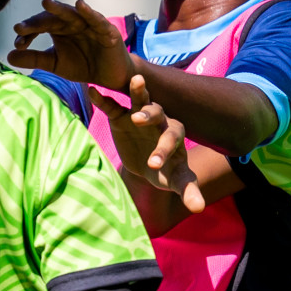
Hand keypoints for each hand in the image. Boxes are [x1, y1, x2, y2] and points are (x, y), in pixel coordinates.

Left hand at [9, 0, 135, 90]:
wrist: (111, 78)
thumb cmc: (84, 66)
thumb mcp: (55, 64)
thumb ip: (34, 59)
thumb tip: (9, 57)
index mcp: (59, 29)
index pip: (39, 26)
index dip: (28, 33)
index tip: (18, 45)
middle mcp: (72, 23)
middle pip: (52, 18)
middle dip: (37, 22)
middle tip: (21, 28)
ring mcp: (89, 25)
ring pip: (72, 15)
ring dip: (60, 9)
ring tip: (46, 3)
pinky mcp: (107, 30)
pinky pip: (96, 19)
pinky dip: (89, 12)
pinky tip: (80, 5)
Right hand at [88, 75, 205, 213]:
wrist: (151, 164)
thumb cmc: (168, 171)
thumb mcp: (176, 181)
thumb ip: (188, 190)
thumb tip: (199, 208)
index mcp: (175, 136)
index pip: (172, 139)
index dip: (163, 150)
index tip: (152, 164)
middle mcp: (159, 121)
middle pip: (158, 113)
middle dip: (150, 115)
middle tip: (138, 120)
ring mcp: (139, 116)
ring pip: (141, 100)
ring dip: (138, 92)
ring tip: (135, 81)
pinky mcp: (120, 117)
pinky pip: (113, 105)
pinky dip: (103, 98)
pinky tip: (91, 89)